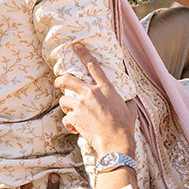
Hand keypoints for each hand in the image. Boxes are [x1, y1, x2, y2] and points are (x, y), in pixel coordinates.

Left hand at [54, 43, 136, 157]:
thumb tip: (130, 99)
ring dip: (66, 106)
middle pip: (68, 79)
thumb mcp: (130, 108)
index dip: (83, 54)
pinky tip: (75, 129)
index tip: (76, 47)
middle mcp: (91, 93)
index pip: (93, 65)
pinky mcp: (75, 118)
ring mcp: (81, 105)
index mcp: (105, 88)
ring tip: (71, 111)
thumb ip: (127, 100)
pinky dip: (69, 123)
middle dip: (60, 80)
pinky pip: (66, 118)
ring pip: (64, 100)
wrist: (116, 141)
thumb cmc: (124, 126)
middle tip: (58, 82)